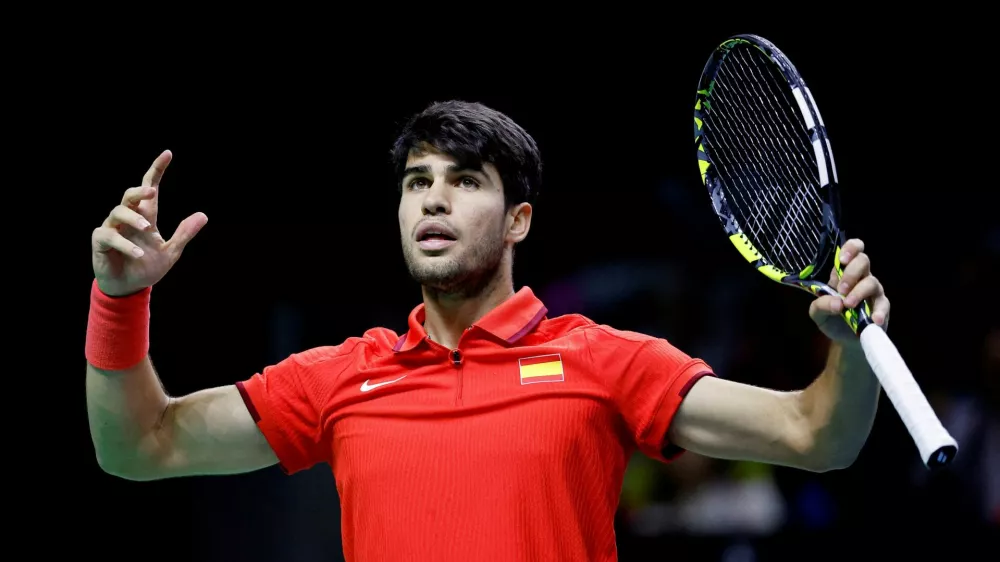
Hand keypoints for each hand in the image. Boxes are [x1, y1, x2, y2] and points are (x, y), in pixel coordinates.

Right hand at [91, 150, 207, 295]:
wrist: (129, 288)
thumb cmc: (147, 268)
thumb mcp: (171, 252)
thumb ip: (184, 233)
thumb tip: (203, 215)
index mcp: (145, 217)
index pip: (150, 188)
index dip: (157, 171)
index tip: (167, 154)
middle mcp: (128, 219)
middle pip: (130, 195)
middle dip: (139, 190)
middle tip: (151, 191)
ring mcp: (113, 228)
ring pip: (118, 211)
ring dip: (133, 218)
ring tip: (147, 229)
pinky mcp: (101, 241)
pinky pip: (109, 234)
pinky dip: (124, 243)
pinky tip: (138, 254)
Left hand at [808, 238, 889, 342]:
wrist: (844, 340)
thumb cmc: (831, 319)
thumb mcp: (817, 314)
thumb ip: (820, 306)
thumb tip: (837, 303)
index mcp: (842, 274)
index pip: (852, 250)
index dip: (850, 249)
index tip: (843, 260)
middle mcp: (860, 278)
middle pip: (863, 260)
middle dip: (851, 273)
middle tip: (841, 290)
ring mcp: (873, 292)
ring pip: (872, 281)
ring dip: (859, 292)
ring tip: (848, 306)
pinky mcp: (882, 307)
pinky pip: (884, 304)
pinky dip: (878, 311)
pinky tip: (873, 319)